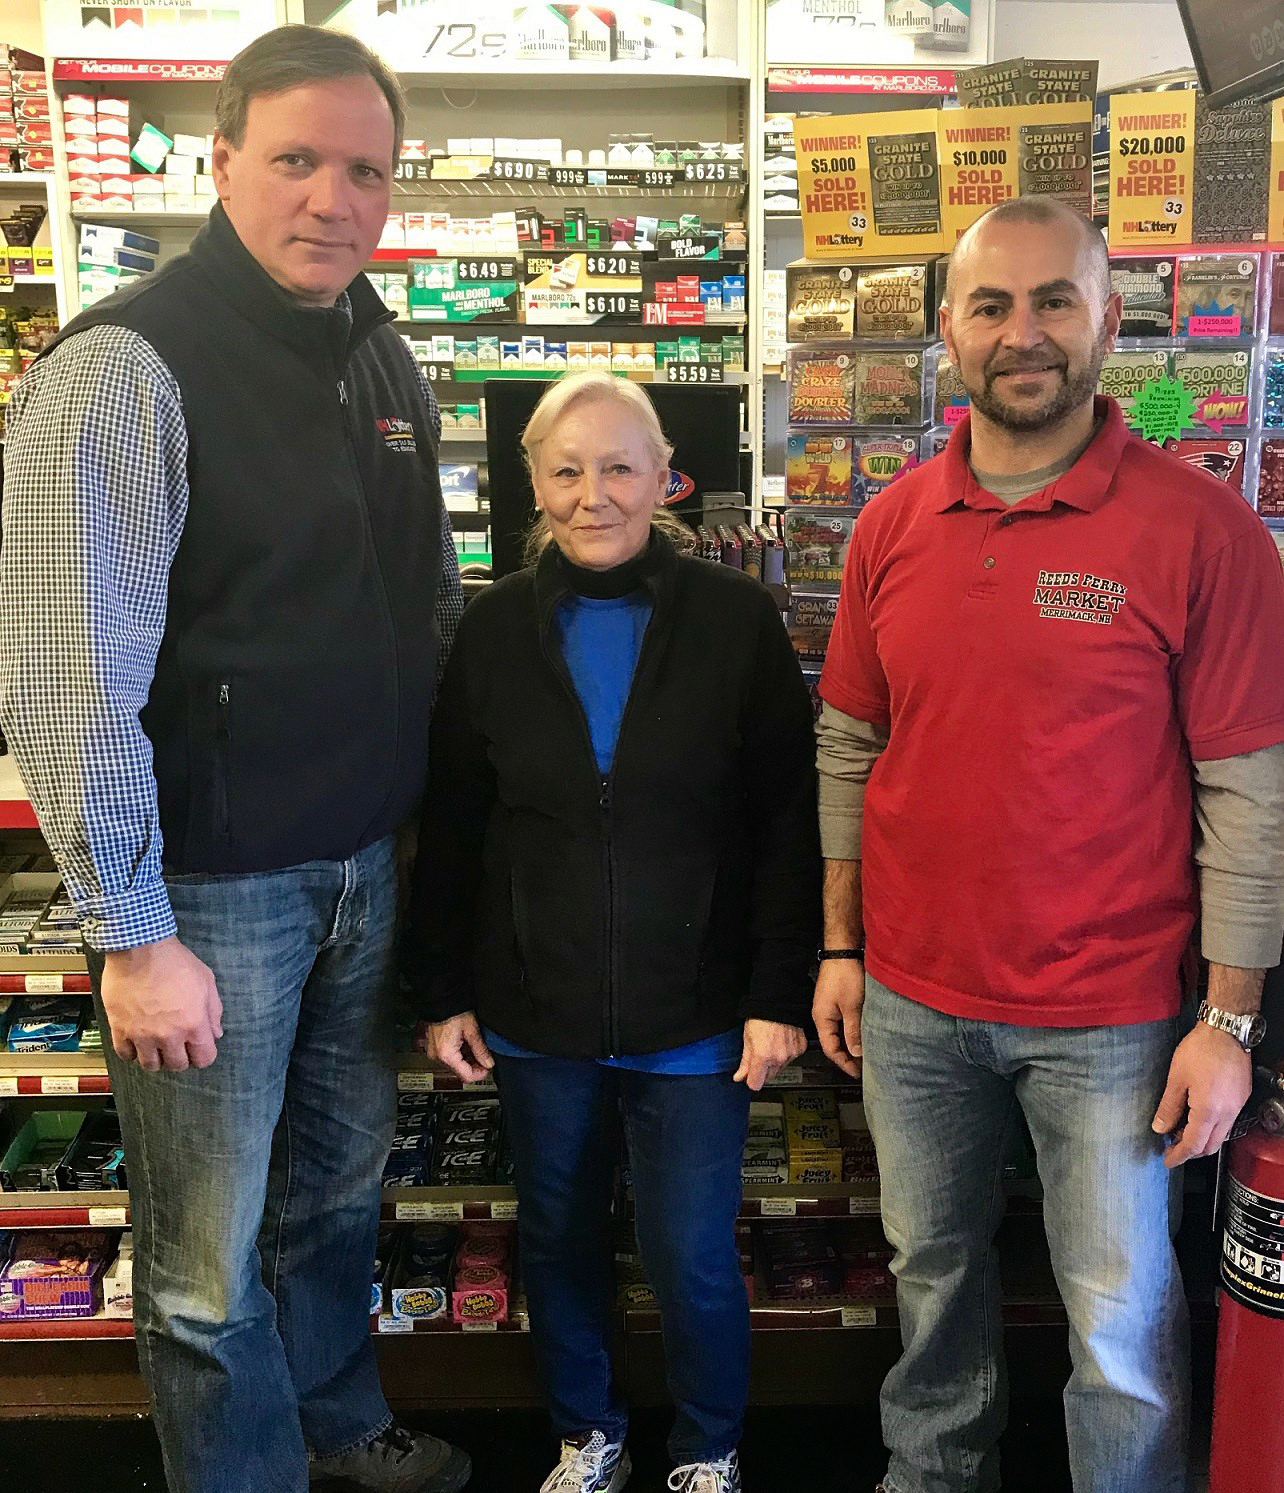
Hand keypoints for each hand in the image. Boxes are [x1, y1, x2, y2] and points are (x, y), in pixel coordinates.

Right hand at [100, 936, 222, 1072]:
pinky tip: (136, 1041)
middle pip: (177, 1065)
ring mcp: (142, 1035)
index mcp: (194, 1024)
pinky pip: (125, 1055)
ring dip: (156, 1058)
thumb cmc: (176, 962)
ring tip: (157, 1045)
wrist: (139, 949)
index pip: (204, 1059)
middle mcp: (169, 1036)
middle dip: (181, 1057)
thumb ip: (214, 1011)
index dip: (203, 1055)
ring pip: (150, 1065)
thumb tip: (215, 1033)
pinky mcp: (119, 1029)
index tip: (199, 1047)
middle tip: (177, 1045)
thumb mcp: (206, 981)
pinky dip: (132, 1052)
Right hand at [425, 1012, 494, 1083]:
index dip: (480, 1074)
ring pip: (455, 1064)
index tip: (489, 1067)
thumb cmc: (454, 1010)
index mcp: (446, 1055)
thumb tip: (489, 1063)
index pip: (466, 1076)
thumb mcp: (472, 1030)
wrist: (441, 999)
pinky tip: (466, 1044)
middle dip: (474, 1066)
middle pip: (460, 1071)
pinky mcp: (433, 1047)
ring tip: (476, 1047)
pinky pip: (448, 1056)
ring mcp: (434, 1052)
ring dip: (467, 1059)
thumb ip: (481, 1049)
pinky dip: (459, 1053)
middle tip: (485, 1056)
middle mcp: (437, 1056)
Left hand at [734, 1019, 806, 1091]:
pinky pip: (791, 1058)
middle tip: (760, 1054)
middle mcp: (778, 1058)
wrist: (779, 1003)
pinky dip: (786, 1053)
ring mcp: (791, 1054)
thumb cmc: (761, 1017)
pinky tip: (781, 1042)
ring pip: (780, 1068)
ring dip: (775, 1062)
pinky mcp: (800, 1048)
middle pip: (769, 1077)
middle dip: (763, 1070)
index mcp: (762, 1057)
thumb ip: (745, 1061)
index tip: (749, 1076)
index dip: (751, 1080)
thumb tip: (740, 1076)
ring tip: (771, 1045)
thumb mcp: (747, 1039)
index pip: (756, 1084)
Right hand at [813, 958, 863, 1078]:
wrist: (843, 951)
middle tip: (865, 1067)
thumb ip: (853, 1031)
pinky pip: (843, 1022)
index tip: (857, 1073)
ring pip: (840, 1033)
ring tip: (867, 1054)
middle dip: (848, 1056)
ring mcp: (829, 1008)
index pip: (830, 1049)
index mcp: (822, 1019)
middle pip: (834, 1043)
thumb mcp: (852, 1006)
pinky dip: (853, 1032)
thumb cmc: (844, 975)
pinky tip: (864, 1035)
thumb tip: (856, 1053)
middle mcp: (823, 1015)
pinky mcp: (837, 1001)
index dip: (844, 1063)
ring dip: (852, 1044)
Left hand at [1152, 1022, 1251, 1168]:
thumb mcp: (1176, 1078)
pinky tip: (1198, 1116)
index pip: (1193, 1145)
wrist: (1226, 1031)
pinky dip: (1212, 1127)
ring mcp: (1237, 1106)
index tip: (1168, 1161)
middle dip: (1191, 1151)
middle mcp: (1227, 1113)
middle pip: (1210, 1146)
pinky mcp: (1241, 1097)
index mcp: (1208, 1111)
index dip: (1179, 1156)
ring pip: (1220, 1136)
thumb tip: (1160, 1128)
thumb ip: (1169, 1107)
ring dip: (1201, 1139)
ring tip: (1181, 1130)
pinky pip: (1227, 1122)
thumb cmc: (1200, 1050)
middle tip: (1172, 1147)